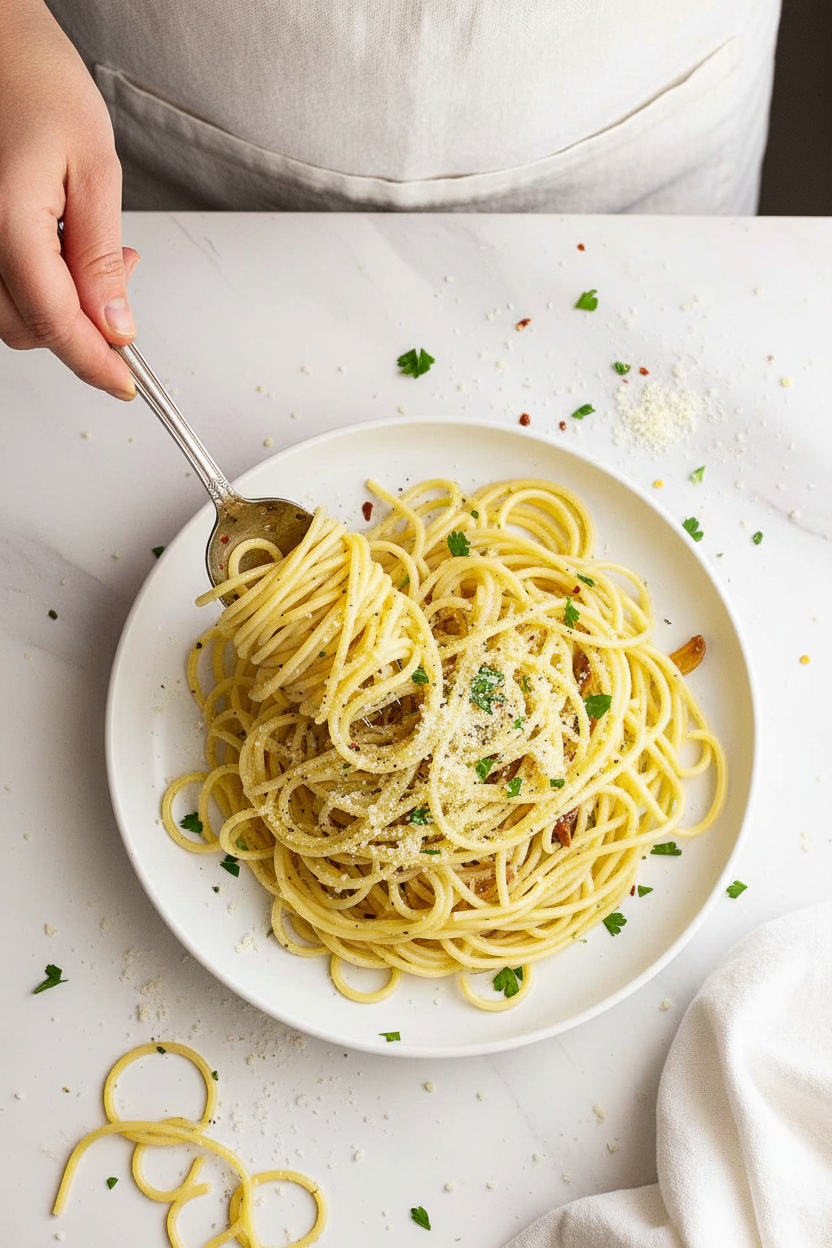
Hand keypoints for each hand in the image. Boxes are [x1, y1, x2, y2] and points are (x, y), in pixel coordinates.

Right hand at [0, 0, 136, 398]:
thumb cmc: (39, 83)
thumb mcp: (95, 169)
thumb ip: (100, 257)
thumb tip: (114, 324)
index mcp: (5, 223)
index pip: (53, 323)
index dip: (94, 362)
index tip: (125, 384)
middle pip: (27, 330)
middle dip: (81, 330)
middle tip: (124, 283)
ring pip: (12, 314)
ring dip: (61, 308)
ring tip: (99, 253)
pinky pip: (1, 285)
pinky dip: (39, 286)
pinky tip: (67, 250)